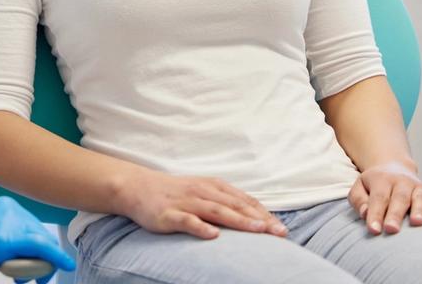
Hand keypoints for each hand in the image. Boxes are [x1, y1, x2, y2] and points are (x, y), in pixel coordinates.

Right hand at [0, 196, 75, 283]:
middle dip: (41, 255)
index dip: (35, 245)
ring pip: (39, 242)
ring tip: (34, 278)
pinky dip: (54, 257)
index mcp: (0, 206)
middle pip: (37, 232)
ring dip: (42, 262)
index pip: (29, 225)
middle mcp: (6, 208)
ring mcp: (5, 222)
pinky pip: (39, 248)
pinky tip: (64, 264)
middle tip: (36, 276)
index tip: (37, 260)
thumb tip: (14, 250)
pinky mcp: (4, 240)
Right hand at [116, 169, 288, 238]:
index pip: (244, 200)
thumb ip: (224, 201)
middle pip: (235, 206)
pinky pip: (187, 221)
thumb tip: (251, 215)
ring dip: (239, 220)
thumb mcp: (202, 192)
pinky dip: (201, 227)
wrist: (139, 187)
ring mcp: (187, 203)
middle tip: (279, 232)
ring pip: (216, 211)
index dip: (263, 213)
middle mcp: (203, 192)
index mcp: (213, 186)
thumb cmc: (175, 193)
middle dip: (259, 219)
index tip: (281, 227)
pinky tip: (213, 235)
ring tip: (258, 230)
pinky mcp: (170, 215)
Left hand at [348, 161, 421, 234]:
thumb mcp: (360, 186)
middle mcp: (402, 182)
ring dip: (419, 210)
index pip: (379, 198)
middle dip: (395, 215)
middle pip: (399, 198)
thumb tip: (365, 214)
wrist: (394, 167)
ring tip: (417, 223)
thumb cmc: (375, 185)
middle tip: (391, 229)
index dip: (375, 214)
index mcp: (382, 179)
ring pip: (420, 198)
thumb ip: (359, 200)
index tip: (373, 230)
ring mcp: (419, 187)